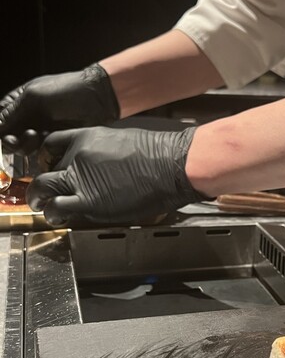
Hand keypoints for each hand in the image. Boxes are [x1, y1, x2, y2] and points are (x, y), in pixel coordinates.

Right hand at [0, 64, 118, 153]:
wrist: (98, 99)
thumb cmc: (66, 90)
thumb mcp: (34, 97)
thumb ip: (11, 113)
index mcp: (19, 101)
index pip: (0, 120)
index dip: (0, 131)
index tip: (4, 137)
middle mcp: (28, 116)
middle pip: (8, 136)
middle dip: (10, 140)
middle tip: (17, 139)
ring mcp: (41, 130)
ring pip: (23, 146)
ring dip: (25, 144)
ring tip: (35, 135)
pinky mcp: (55, 141)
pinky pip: (40, 151)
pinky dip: (39, 149)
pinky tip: (46, 140)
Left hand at [26, 126, 206, 225]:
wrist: (170, 165)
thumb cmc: (158, 154)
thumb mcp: (124, 141)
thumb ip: (106, 151)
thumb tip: (104, 164)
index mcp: (87, 138)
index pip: (51, 144)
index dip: (45, 158)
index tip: (48, 167)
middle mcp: (78, 156)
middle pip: (44, 169)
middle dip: (40, 183)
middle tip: (42, 193)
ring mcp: (81, 179)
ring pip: (43, 189)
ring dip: (41, 201)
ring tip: (45, 208)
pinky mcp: (89, 202)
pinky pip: (58, 208)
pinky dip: (54, 214)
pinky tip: (59, 219)